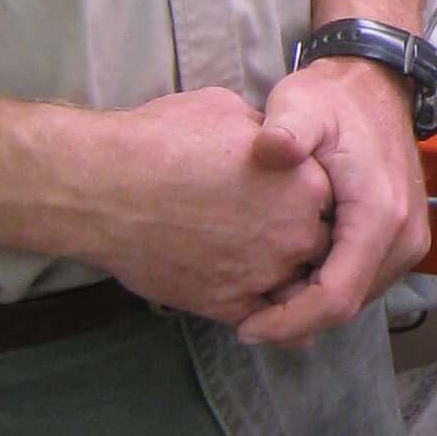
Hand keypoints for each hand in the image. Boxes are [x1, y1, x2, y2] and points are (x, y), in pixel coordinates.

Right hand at [86, 87, 336, 325]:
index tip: (287, 200)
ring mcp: (264, 273)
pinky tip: (256, 309)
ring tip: (260, 270)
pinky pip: (265, 322)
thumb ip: (270, 139)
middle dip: (303, 242)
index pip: (331, 201)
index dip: (310, 202)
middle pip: (321, 247)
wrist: (104, 187)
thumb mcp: (231, 113)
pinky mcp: (228, 306)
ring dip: (286, 282)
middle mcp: (295, 232)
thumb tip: (277, 147)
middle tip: (272, 235)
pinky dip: (264, 318)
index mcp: (306, 181)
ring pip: (296, 288)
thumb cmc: (163, 140)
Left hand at [234, 55, 432, 348]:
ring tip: (261, 298)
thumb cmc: (333, 99)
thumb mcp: (302, 105)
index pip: (337, 297)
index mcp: (380, 214)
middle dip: (295, 319)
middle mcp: (405, 236)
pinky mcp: (403, 239)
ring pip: (356, 298)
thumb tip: (271, 147)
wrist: (375, 85)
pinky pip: (363, 280)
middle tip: (243, 316)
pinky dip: (326, 288)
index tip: (245, 328)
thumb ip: (287, 129)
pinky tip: (290, 274)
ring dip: (310, 306)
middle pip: (347, 306)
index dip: (290, 321)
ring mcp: (409, 240)